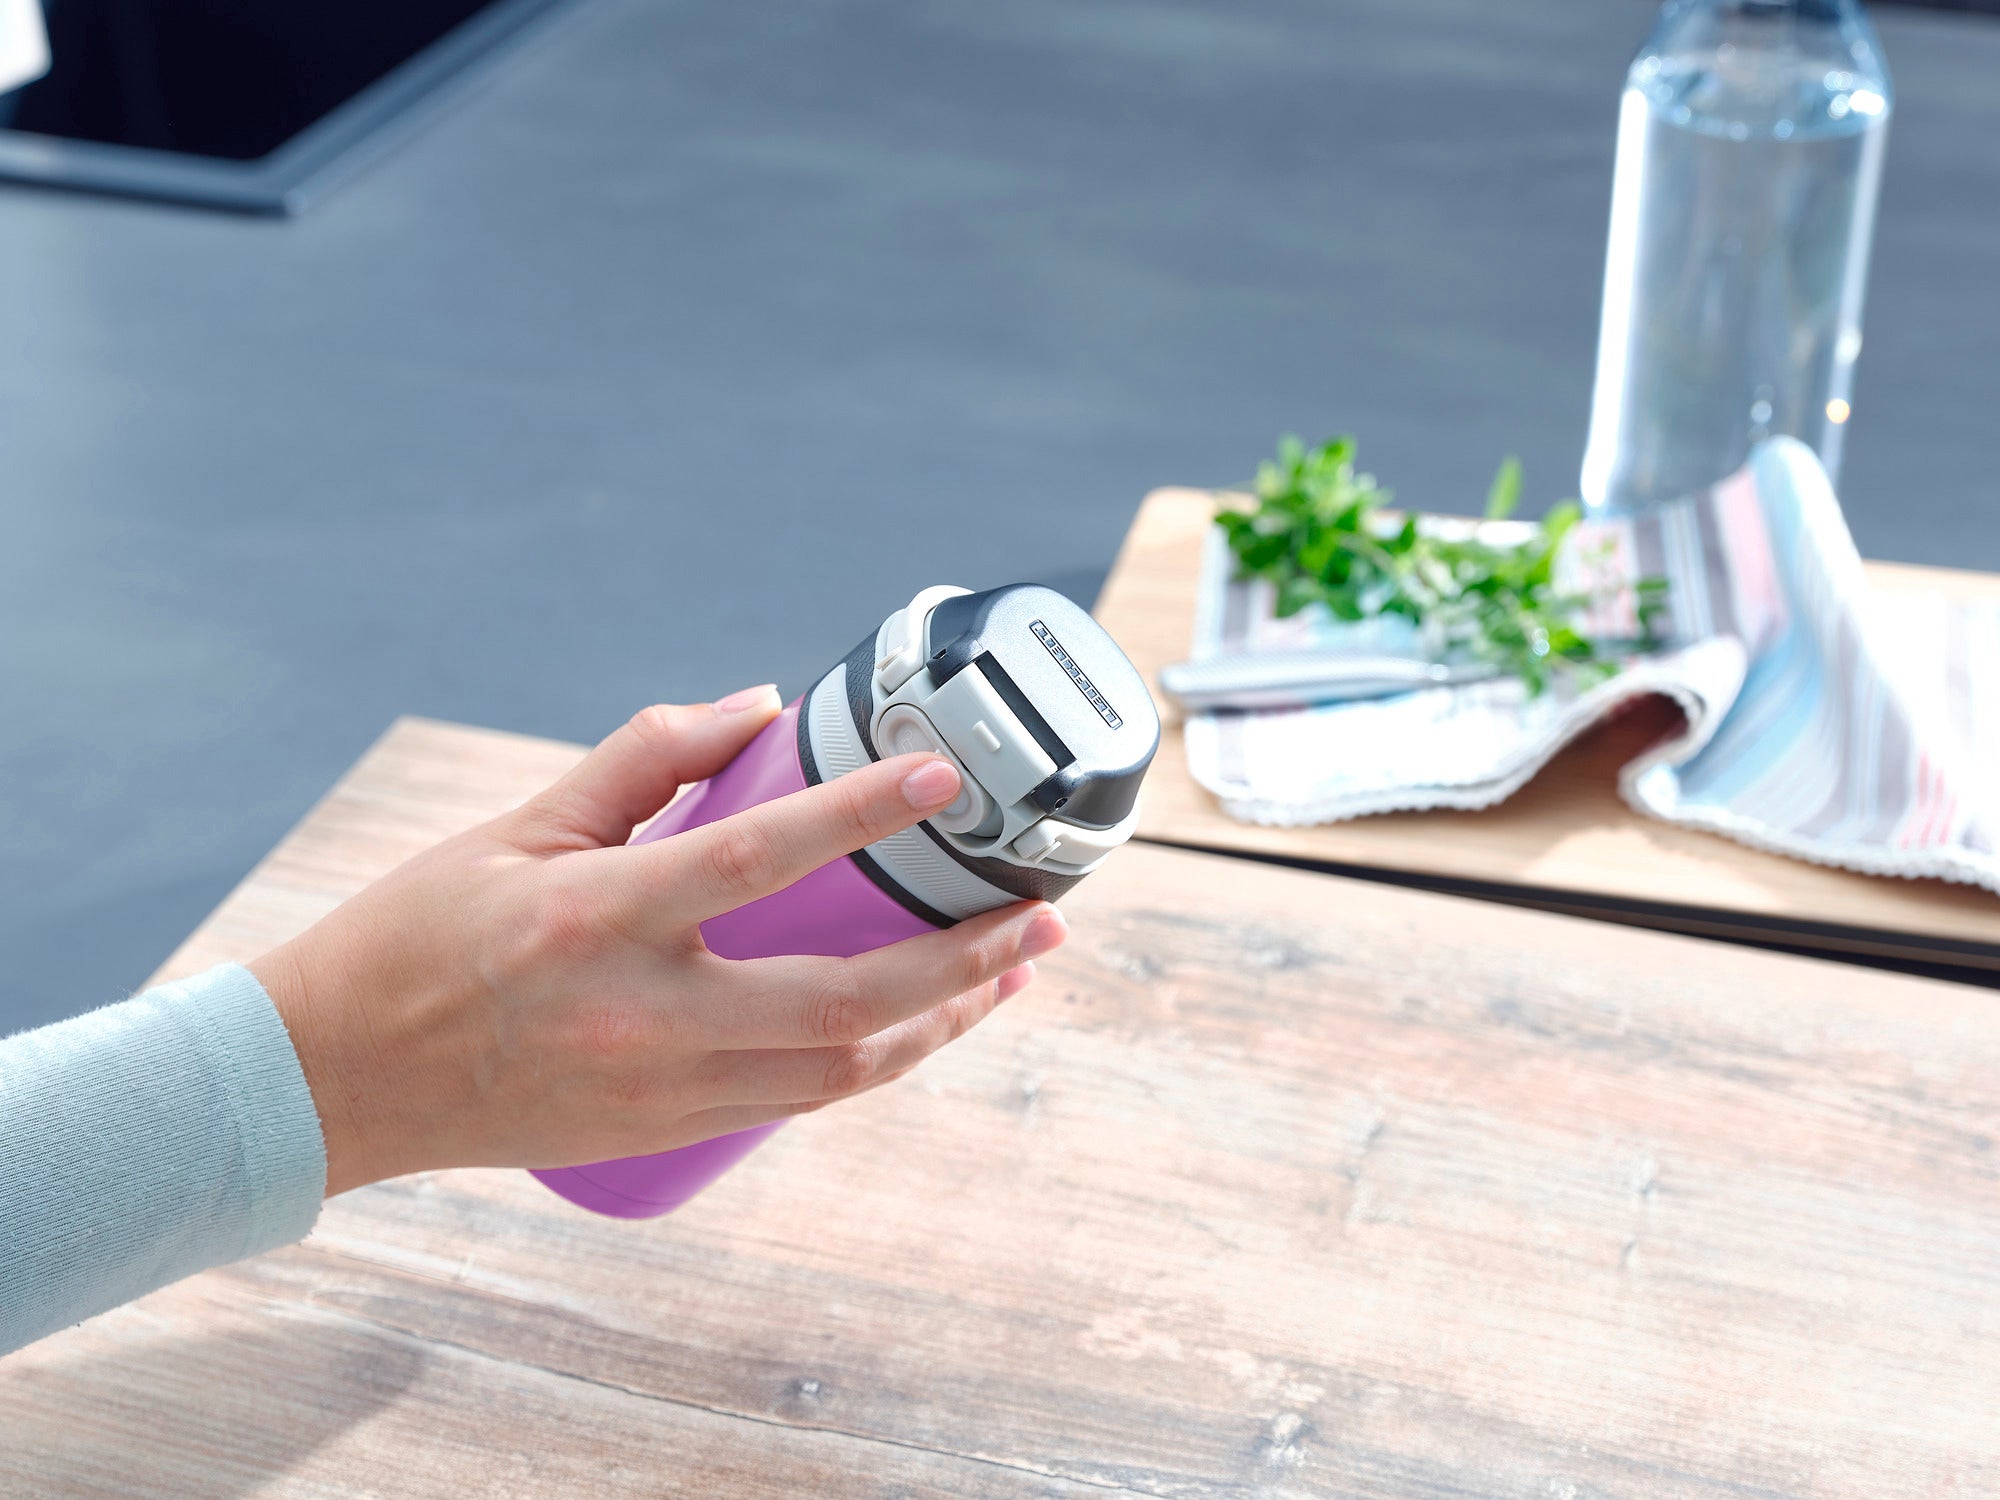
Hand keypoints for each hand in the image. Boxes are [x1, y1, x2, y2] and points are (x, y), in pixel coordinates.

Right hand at [250, 687, 1067, 1196]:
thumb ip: (638, 759)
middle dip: (964, 961)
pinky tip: (926, 1024)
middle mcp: (640, 1016)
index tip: (945, 779)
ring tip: (1014, 970)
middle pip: (843, 1003)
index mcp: (594, 920)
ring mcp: (659, 1090)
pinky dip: (878, 1062)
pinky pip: (801, 1102)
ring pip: (841, 1071)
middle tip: (1043, 915)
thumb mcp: (513, 827)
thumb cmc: (414, 938)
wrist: (335, 1083)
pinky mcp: (664, 1134)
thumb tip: (756, 706)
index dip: (860, 813)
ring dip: (945, 1022)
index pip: (756, 858)